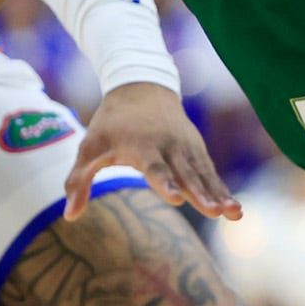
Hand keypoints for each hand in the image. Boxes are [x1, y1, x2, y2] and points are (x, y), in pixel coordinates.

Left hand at [67, 82, 239, 220]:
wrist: (141, 88)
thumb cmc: (110, 124)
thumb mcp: (89, 148)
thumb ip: (79, 181)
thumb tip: (69, 217)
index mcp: (141, 145)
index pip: (155, 167)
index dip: (166, 182)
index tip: (177, 198)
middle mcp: (168, 145)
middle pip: (186, 173)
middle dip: (202, 193)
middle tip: (215, 213)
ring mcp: (186, 146)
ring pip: (203, 174)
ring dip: (219, 194)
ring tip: (235, 214)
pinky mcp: (197, 150)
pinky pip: (210, 172)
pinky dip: (222, 189)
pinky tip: (235, 210)